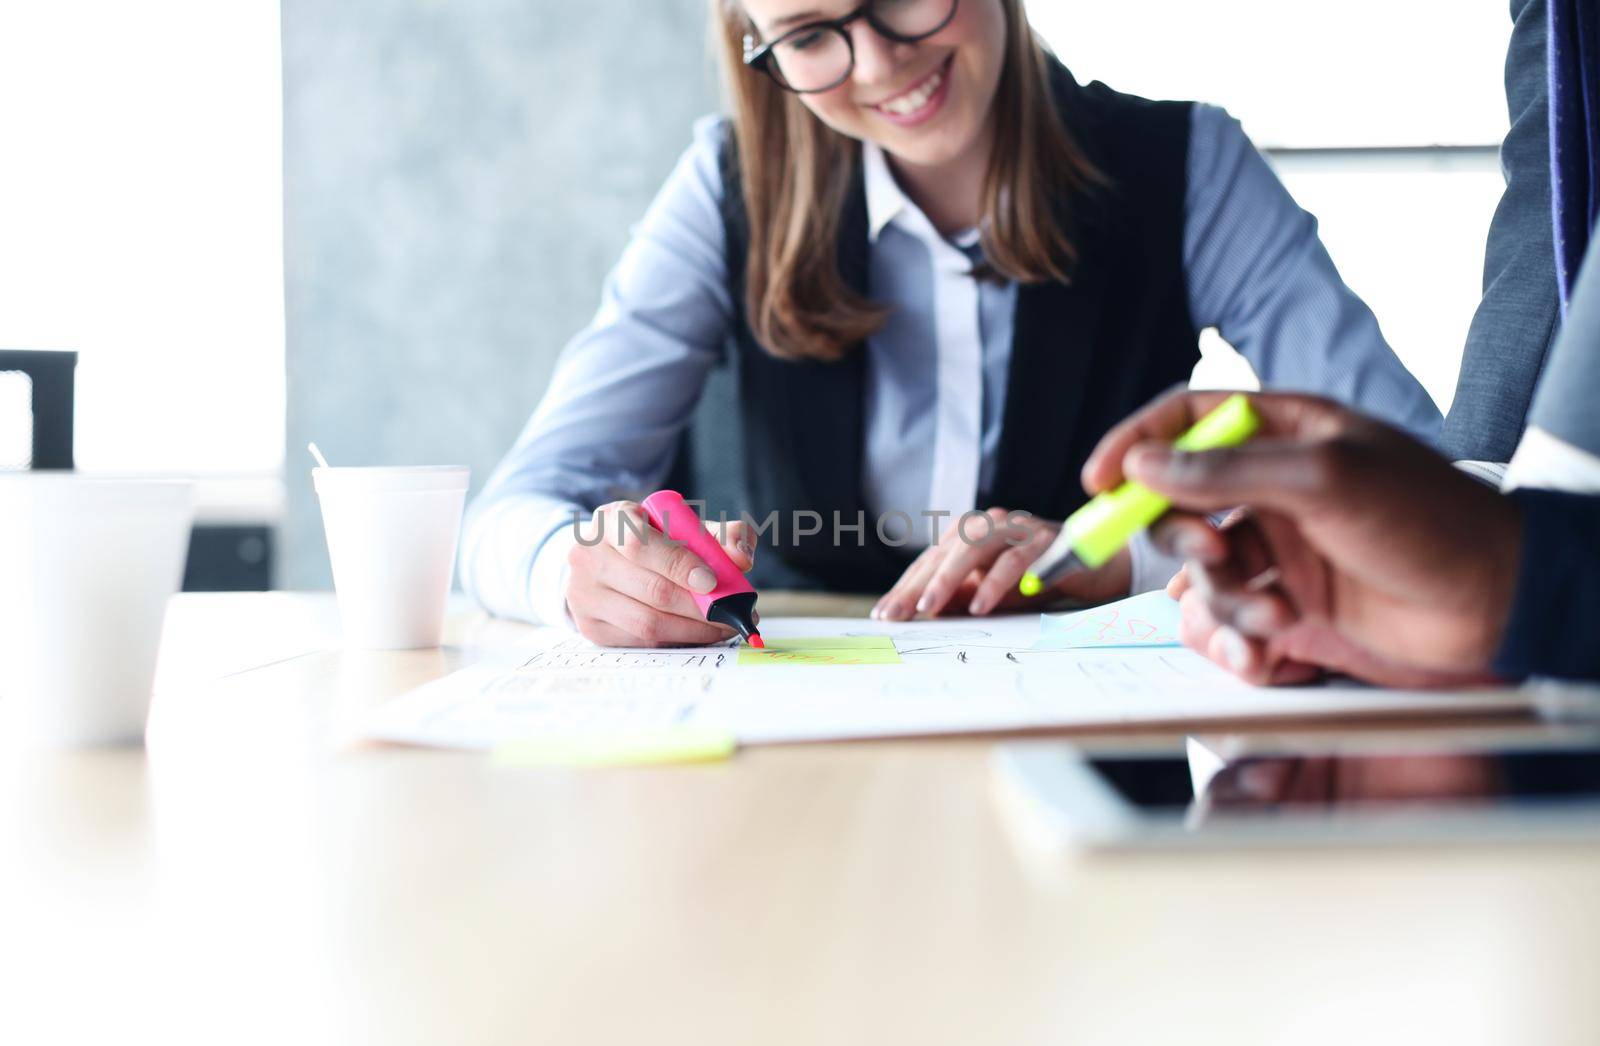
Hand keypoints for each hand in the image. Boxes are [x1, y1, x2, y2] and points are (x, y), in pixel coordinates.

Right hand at [565, 500, 755, 646]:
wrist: (604, 559)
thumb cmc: (652, 541)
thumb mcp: (683, 526)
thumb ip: (720, 535)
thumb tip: (742, 558)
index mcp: (611, 520)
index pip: (639, 543)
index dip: (677, 563)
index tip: (711, 581)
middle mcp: (588, 556)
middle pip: (651, 589)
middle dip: (700, 606)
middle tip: (733, 612)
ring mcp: (585, 594)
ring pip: (647, 622)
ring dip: (694, 629)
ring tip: (724, 626)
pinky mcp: (590, 626)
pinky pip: (641, 641)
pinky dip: (677, 640)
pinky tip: (699, 633)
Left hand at [871, 507, 1130, 620]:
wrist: (1097, 565)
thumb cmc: (1037, 578)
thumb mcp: (992, 593)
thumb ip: (961, 599)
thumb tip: (923, 613)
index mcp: (971, 535)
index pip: (930, 561)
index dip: (905, 587)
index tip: (883, 615)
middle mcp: (990, 524)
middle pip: (944, 552)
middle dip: (917, 586)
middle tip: (897, 615)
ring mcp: (1018, 528)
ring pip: (974, 548)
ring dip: (948, 580)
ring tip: (929, 609)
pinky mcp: (1046, 540)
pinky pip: (1015, 560)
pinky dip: (996, 583)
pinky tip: (982, 607)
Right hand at [1084, 389, 1521, 685]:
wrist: (1497, 602)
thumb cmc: (1429, 520)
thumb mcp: (1323, 480)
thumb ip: (1225, 473)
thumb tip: (1143, 464)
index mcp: (1285, 430)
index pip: (1186, 420)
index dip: (1134, 445)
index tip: (1099, 482)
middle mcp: (1274, 486)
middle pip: (1178, 504)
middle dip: (1182, 539)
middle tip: (1213, 557)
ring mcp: (1280, 546)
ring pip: (1201, 574)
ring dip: (1226, 602)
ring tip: (1277, 618)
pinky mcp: (1291, 602)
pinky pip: (1230, 620)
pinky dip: (1237, 641)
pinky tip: (1270, 652)